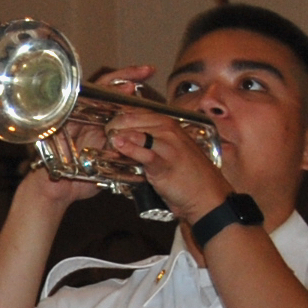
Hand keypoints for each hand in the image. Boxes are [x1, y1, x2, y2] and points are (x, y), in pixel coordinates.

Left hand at [94, 66, 229, 222]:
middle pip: (131, 119)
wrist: (207, 196)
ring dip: (117, 136)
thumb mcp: (166, 152)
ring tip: (104, 143)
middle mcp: (168, 129)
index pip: (135, 112)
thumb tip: (121, 140)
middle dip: (112, 125)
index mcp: (167, 124)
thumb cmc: (187, 176)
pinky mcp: (166, 162)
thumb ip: (145, 143)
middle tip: (99, 137)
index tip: (101, 124)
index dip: (116, 117)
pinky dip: (130, 149)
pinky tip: (118, 147)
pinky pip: (145, 151)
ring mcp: (168, 144)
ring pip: (136, 131)